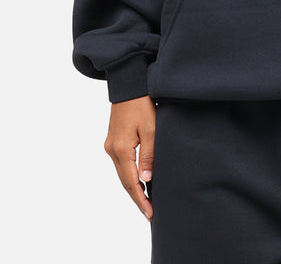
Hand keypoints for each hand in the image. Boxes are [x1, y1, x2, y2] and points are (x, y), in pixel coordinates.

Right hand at [104, 95, 155, 221]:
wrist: (128, 85)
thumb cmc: (142, 103)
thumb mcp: (151, 128)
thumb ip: (149, 154)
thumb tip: (146, 179)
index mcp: (121, 149)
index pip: (131, 182)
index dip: (141, 199)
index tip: (150, 213)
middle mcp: (112, 150)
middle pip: (124, 181)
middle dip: (137, 197)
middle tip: (150, 212)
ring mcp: (110, 145)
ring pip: (122, 173)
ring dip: (133, 187)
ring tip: (146, 200)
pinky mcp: (113, 140)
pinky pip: (121, 164)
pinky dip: (129, 175)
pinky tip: (139, 180)